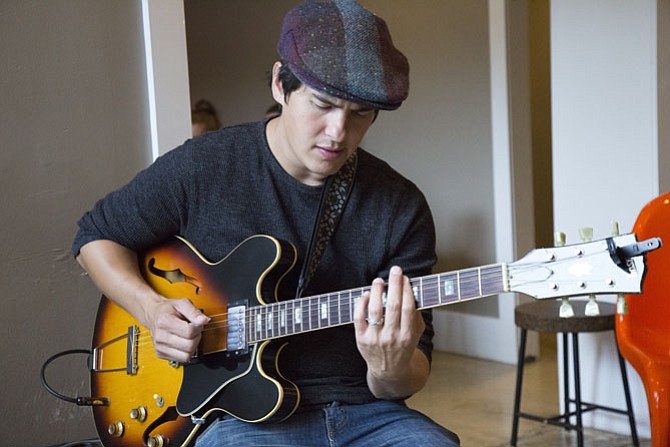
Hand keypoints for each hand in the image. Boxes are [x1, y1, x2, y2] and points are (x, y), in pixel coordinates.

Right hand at [146, 297, 210, 362]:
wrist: (154, 315)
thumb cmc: (168, 310)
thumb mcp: (182, 303)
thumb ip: (194, 312)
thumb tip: (204, 320)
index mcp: (164, 322)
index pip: (189, 332)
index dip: (198, 327)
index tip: (197, 323)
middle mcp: (160, 336)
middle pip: (189, 345)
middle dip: (197, 337)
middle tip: (194, 330)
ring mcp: (160, 347)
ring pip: (187, 356)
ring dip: (193, 346)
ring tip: (189, 336)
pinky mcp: (161, 354)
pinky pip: (182, 359)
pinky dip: (186, 352)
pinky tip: (183, 342)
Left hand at [354, 266, 427, 397]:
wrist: (390, 371)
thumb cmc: (404, 346)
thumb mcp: (415, 334)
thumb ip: (415, 315)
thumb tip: (410, 290)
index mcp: (408, 336)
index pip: (408, 308)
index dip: (406, 290)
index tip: (405, 278)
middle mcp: (392, 338)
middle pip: (393, 306)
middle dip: (395, 284)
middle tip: (395, 270)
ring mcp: (375, 339)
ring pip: (375, 309)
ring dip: (376, 291)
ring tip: (378, 281)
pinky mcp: (361, 340)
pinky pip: (359, 317)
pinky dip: (362, 303)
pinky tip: (366, 294)